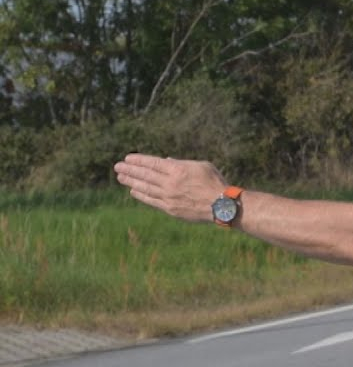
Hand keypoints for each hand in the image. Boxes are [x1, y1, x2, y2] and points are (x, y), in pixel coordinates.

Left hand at [114, 154, 228, 222]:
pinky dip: (141, 195)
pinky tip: (133, 191)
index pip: (153, 163)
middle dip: (130, 170)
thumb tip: (166, 161)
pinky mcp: (170, 208)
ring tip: (121, 177)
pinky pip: (151, 200)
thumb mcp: (201, 166)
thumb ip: (182, 163)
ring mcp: (168, 196)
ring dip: (131, 181)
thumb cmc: (214, 182)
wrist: (221, 205)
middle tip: (117, 166)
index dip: (139, 160)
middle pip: (145, 175)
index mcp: (178, 170)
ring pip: (145, 187)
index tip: (128, 158)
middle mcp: (170, 183)